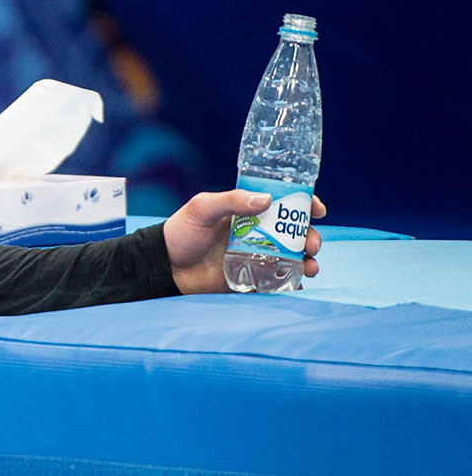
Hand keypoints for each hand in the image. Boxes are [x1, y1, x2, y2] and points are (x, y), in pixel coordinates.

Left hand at [163, 190, 325, 293]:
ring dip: (308, 261)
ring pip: (292, 257)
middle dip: (310, 236)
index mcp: (246, 211)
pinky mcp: (251, 278)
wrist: (165, 268)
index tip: (318, 209)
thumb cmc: (180, 233)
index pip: (281, 203)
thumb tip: (267, 199)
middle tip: (311, 244)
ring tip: (310, 267)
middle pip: (293, 232)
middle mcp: (256, 232)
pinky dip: (293, 282)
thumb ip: (231, 201)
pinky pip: (279, 280)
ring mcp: (255, 256)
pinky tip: (296, 283)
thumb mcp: (202, 209)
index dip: (304, 204)